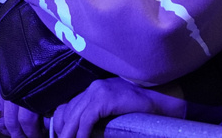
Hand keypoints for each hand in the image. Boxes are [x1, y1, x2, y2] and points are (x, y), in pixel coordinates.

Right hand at [0, 72, 44, 137]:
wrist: (24, 49)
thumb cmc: (41, 70)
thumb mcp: (50, 85)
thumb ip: (49, 103)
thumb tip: (48, 125)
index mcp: (28, 88)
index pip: (26, 120)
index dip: (32, 133)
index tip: (39, 136)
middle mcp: (10, 88)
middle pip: (12, 123)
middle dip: (20, 135)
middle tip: (27, 137)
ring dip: (8, 131)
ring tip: (17, 133)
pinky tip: (4, 127)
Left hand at [52, 77, 185, 137]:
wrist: (160, 98)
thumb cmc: (140, 107)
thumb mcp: (113, 110)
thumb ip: (98, 115)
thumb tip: (83, 131)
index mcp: (93, 90)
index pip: (67, 108)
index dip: (61, 126)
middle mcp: (92, 88)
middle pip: (66, 113)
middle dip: (63, 132)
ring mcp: (97, 92)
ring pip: (74, 117)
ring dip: (69, 135)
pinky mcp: (104, 99)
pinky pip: (86, 120)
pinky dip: (81, 133)